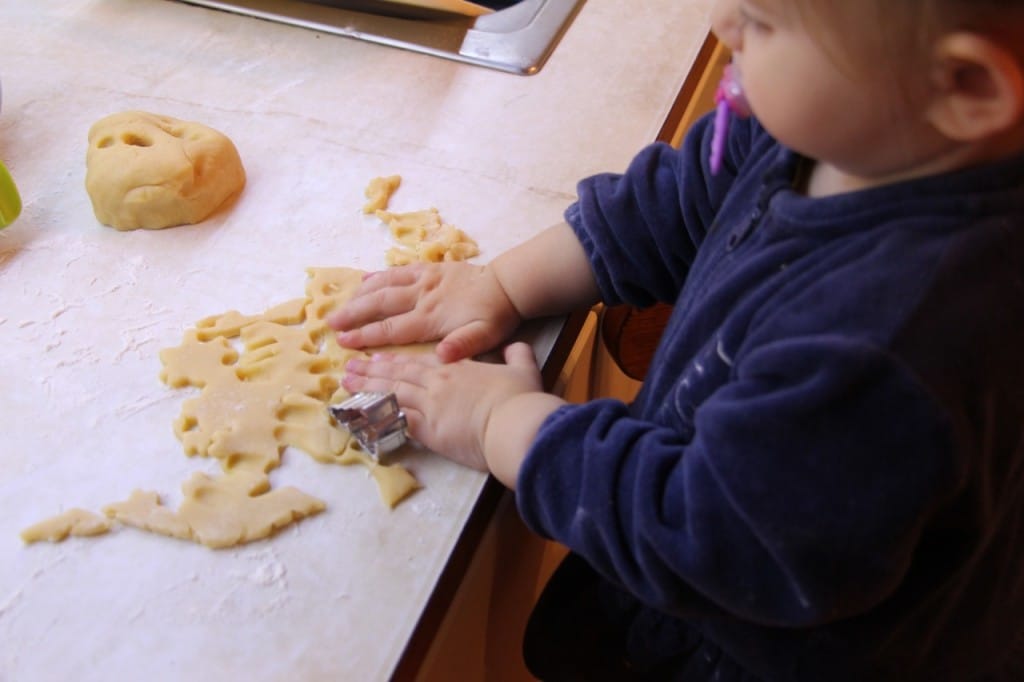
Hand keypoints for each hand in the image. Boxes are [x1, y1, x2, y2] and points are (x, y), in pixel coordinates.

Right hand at [327, 263, 521, 362]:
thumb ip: (463, 346)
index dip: (365, 335)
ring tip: (341, 304)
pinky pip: (399, 270)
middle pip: (380, 304)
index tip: (343, 341)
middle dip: (353, 314)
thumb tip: (442, 357)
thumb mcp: (485, 336)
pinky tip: (366, 278)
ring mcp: (424, 279)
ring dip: (361, 294)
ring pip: (385, 284)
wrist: (508, 285)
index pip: (391, 328)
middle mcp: (422, 296)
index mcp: (430, 317)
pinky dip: (380, 274)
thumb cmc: (495, 316)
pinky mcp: (430, 269)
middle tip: (330, 323)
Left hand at [342, 343, 543, 473]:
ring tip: (347, 383)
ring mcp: (429, 405)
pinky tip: (360, 413)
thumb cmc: (519, 398)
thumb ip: (517, 355)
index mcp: (458, 367)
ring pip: (391, 393)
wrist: (513, 422)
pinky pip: (394, 420)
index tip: (380, 357)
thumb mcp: (523, 370)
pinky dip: (376, 416)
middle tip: (351, 365)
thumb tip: (516, 347)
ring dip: (367, 388)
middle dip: (373, 370)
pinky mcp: (426, 429)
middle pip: (399, 374)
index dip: (398, 359)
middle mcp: (438, 383)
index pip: (421, 361)